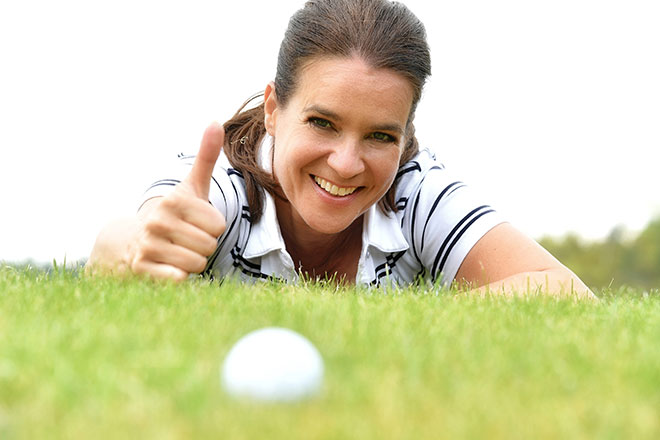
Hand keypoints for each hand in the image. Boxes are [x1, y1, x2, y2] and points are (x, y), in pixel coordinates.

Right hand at [129, 122, 226, 280]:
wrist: (135, 241)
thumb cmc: (175, 214)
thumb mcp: (191, 186)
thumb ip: (205, 157)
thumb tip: (215, 122)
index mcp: (174, 200)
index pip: (219, 225)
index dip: (213, 228)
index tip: (197, 223)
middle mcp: (158, 220)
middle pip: (209, 245)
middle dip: (204, 246)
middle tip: (187, 239)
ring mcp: (148, 245)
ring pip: (197, 263)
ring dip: (194, 262)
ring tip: (178, 251)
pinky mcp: (142, 268)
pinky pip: (179, 278)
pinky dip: (180, 276)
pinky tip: (168, 266)